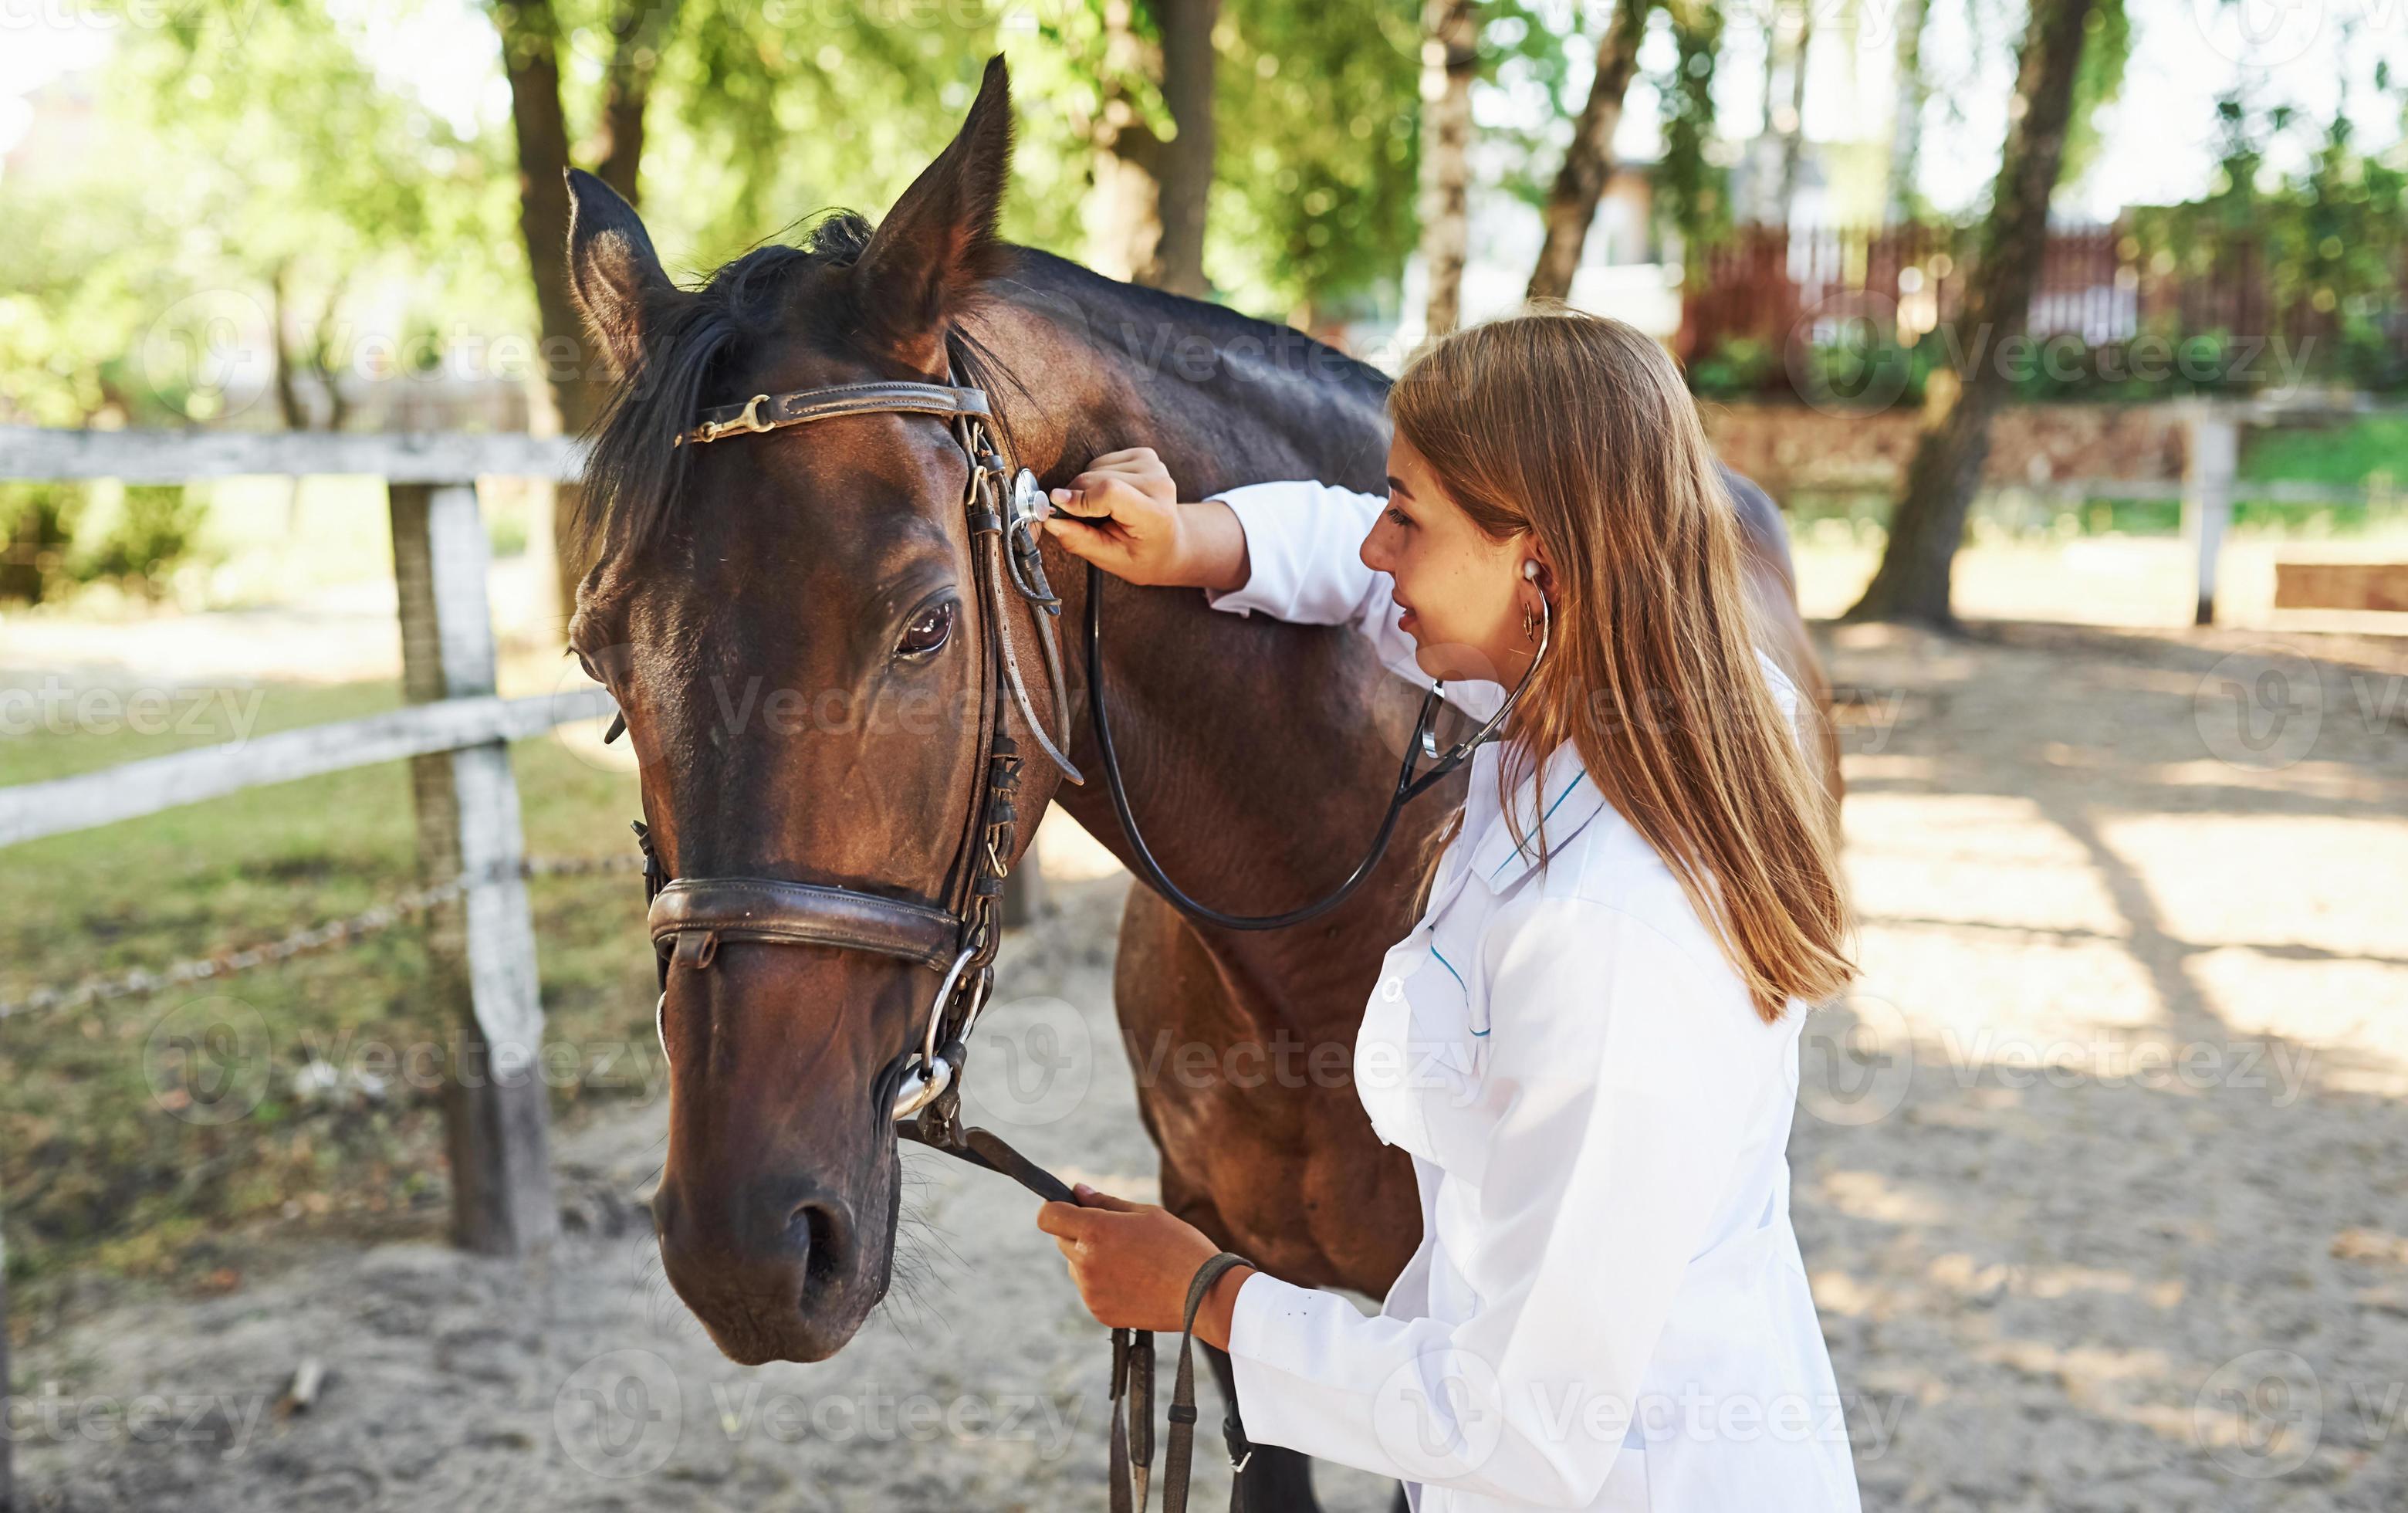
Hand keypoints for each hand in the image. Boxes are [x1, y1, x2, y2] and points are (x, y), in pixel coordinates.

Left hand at [1037, 1182, 1256, 1346]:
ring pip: (1075, 1266)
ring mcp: (1090, 1290)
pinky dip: (1102, 1282)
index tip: (1069, 1207)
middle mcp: (1086, 1262)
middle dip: (1079, 1232)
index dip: (1056, 1208)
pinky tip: (1133, 1280)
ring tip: (1130, 1260)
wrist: (1203, 1295)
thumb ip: (1106, 1202)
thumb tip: (1078, 1191)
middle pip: (1062, 1240)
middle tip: (1115, 1234)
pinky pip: (1089, 1289)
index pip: (1048, 1216)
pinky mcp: (1098, 1312)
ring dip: (1090, 1258)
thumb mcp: (1146, 1213)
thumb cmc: (1180, 1247)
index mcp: (1095, 1231)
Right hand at [1042, 447, 1248, 591]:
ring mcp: (1154, 466)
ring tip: (1103, 511)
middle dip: (1076, 497)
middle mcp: (1159, 484)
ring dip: (1086, 489)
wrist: (1169, 542)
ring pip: (1094, 468)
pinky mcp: (1145, 455)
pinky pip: (1101, 461)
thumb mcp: (1110, 558)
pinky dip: (1096, 478)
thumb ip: (1080, 540)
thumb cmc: (1140, 554)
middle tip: (1080, 520)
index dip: (1079, 498)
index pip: (1111, 492)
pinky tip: (1110, 497)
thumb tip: (1050, 519)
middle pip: (1096, 478)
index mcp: (1155, 516)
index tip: (1057, 506)